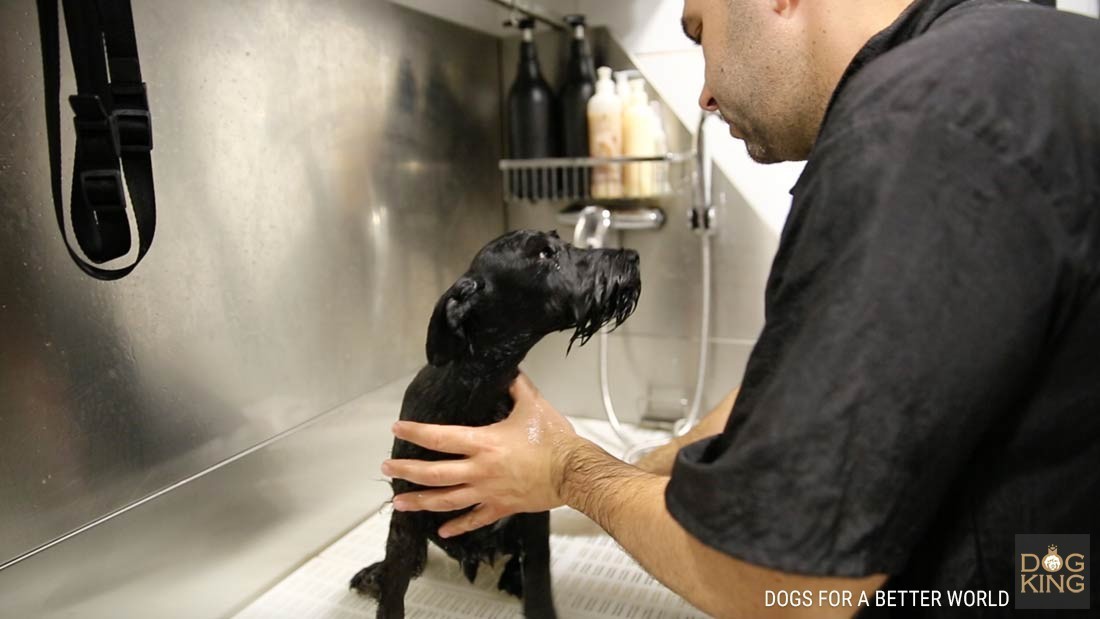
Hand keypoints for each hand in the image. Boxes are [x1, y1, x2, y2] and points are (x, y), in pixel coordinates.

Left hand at [383, 372, 581, 537]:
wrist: (574, 473)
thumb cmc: (554, 440)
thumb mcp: (533, 405)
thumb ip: (516, 386)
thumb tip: (509, 369)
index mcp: (483, 443)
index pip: (440, 438)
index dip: (415, 432)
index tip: (397, 429)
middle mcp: (479, 470)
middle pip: (434, 473)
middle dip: (406, 470)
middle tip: (387, 467)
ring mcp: (488, 492)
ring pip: (446, 501)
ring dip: (420, 502)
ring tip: (398, 502)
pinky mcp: (501, 507)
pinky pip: (474, 520)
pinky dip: (458, 526)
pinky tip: (442, 532)